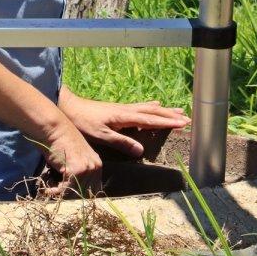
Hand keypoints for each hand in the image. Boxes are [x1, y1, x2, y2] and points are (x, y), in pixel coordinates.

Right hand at [40, 119, 102, 197]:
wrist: (53, 129)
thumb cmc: (58, 142)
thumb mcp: (75, 157)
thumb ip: (79, 172)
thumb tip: (74, 192)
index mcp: (97, 165)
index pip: (94, 189)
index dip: (80, 195)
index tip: (67, 196)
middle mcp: (95, 167)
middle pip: (86, 193)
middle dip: (70, 196)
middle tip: (56, 193)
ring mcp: (87, 169)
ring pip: (74, 193)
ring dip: (60, 193)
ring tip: (50, 188)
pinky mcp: (76, 171)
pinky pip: (64, 189)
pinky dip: (54, 192)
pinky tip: (47, 189)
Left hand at [58, 90, 189, 158]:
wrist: (69, 107)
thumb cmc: (83, 123)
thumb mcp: (101, 136)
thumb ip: (122, 142)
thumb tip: (142, 151)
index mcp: (125, 116)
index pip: (151, 120)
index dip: (167, 122)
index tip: (183, 123)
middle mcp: (127, 110)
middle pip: (153, 111)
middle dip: (170, 115)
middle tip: (187, 118)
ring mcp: (123, 109)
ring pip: (149, 108)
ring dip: (164, 110)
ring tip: (178, 110)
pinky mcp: (118, 110)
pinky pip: (141, 107)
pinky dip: (152, 107)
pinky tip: (154, 104)